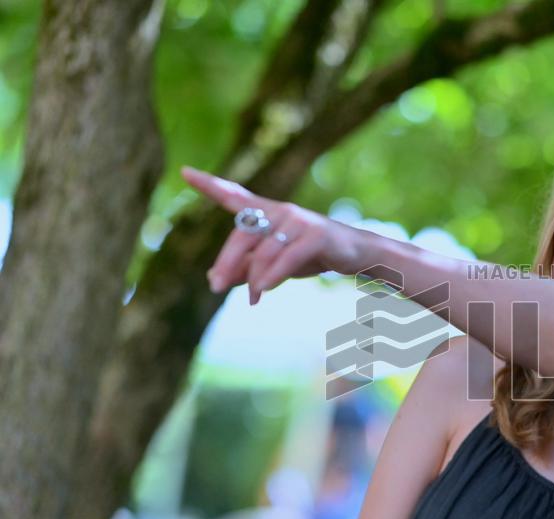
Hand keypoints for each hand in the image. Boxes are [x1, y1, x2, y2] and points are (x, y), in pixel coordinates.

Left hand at [182, 166, 364, 303]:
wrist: (356, 253)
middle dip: (226, 262)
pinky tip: (263, 291)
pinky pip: (285, 258)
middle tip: (215, 287)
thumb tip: (215, 280)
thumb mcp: (275, 262)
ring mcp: (298, 221)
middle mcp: (281, 211)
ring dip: (253, 279)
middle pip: (242, 235)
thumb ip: (246, 268)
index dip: (210, 185)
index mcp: (269, 213)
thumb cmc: (312, 254)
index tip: (185, 172)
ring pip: (263, 252)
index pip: (236, 196)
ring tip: (253, 299)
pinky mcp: (315, 235)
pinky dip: (272, 276)